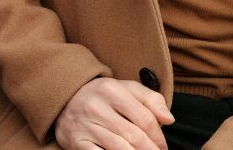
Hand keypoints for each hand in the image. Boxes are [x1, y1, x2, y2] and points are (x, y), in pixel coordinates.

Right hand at [55, 77, 174, 149]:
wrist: (63, 98)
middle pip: (134, 136)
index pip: (145, 118)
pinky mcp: (76, 141)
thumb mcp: (125, 88)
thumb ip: (150, 99)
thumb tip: (169, 119)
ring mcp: (85, 125)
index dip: (158, 136)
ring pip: (120, 148)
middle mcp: (96, 107)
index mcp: (111, 90)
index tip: (163, 146)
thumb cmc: (101, 96)